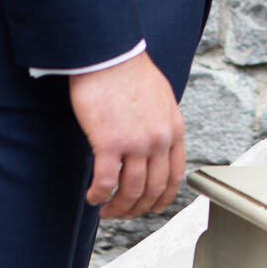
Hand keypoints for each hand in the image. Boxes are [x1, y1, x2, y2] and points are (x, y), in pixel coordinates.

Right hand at [68, 50, 184, 218]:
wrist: (109, 54)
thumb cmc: (129, 71)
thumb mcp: (161, 98)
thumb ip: (162, 124)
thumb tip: (156, 145)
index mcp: (174, 129)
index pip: (175, 175)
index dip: (163, 198)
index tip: (152, 207)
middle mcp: (159, 140)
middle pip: (153, 189)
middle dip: (137, 208)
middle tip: (123, 213)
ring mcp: (136, 143)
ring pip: (131, 191)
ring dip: (118, 207)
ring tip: (106, 210)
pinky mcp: (109, 143)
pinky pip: (106, 181)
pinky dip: (99, 195)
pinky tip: (92, 197)